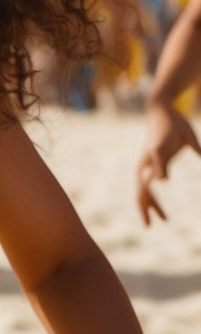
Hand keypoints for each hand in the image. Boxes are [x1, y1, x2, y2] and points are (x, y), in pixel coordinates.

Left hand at [136, 100, 200, 224]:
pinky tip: (162, 183)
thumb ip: (192, 151)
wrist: (164, 107)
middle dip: (145, 208)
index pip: (147, 190)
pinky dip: (158, 173)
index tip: (162, 221)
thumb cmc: (174, 125)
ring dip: (147, 200)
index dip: (153, 206)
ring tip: (150, 217)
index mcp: (152, 165)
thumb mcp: (186, 143)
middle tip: (149, 227)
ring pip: (143, 182)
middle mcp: (147, 163)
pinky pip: (156, 163)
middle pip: (141, 190)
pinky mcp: (155, 148)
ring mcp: (150, 157)